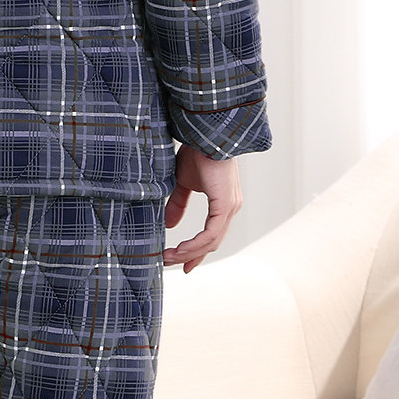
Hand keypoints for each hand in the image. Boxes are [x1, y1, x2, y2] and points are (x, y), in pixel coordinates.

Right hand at [163, 145, 241, 272]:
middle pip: (212, 242)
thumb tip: (169, 225)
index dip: (197, 251)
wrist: (205, 135)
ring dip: (189, 252)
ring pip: (211, 241)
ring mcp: (230, 208)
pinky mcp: (225, 206)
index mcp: (223, 203)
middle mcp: (230, 208)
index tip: (182, 264)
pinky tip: (180, 249)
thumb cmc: (197, 152)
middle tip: (171, 263)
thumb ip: (178, 203)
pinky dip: (195, 245)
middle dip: (191, 256)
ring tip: (169, 257)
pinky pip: (210, 234)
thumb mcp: (183, 181)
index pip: (212, 234)